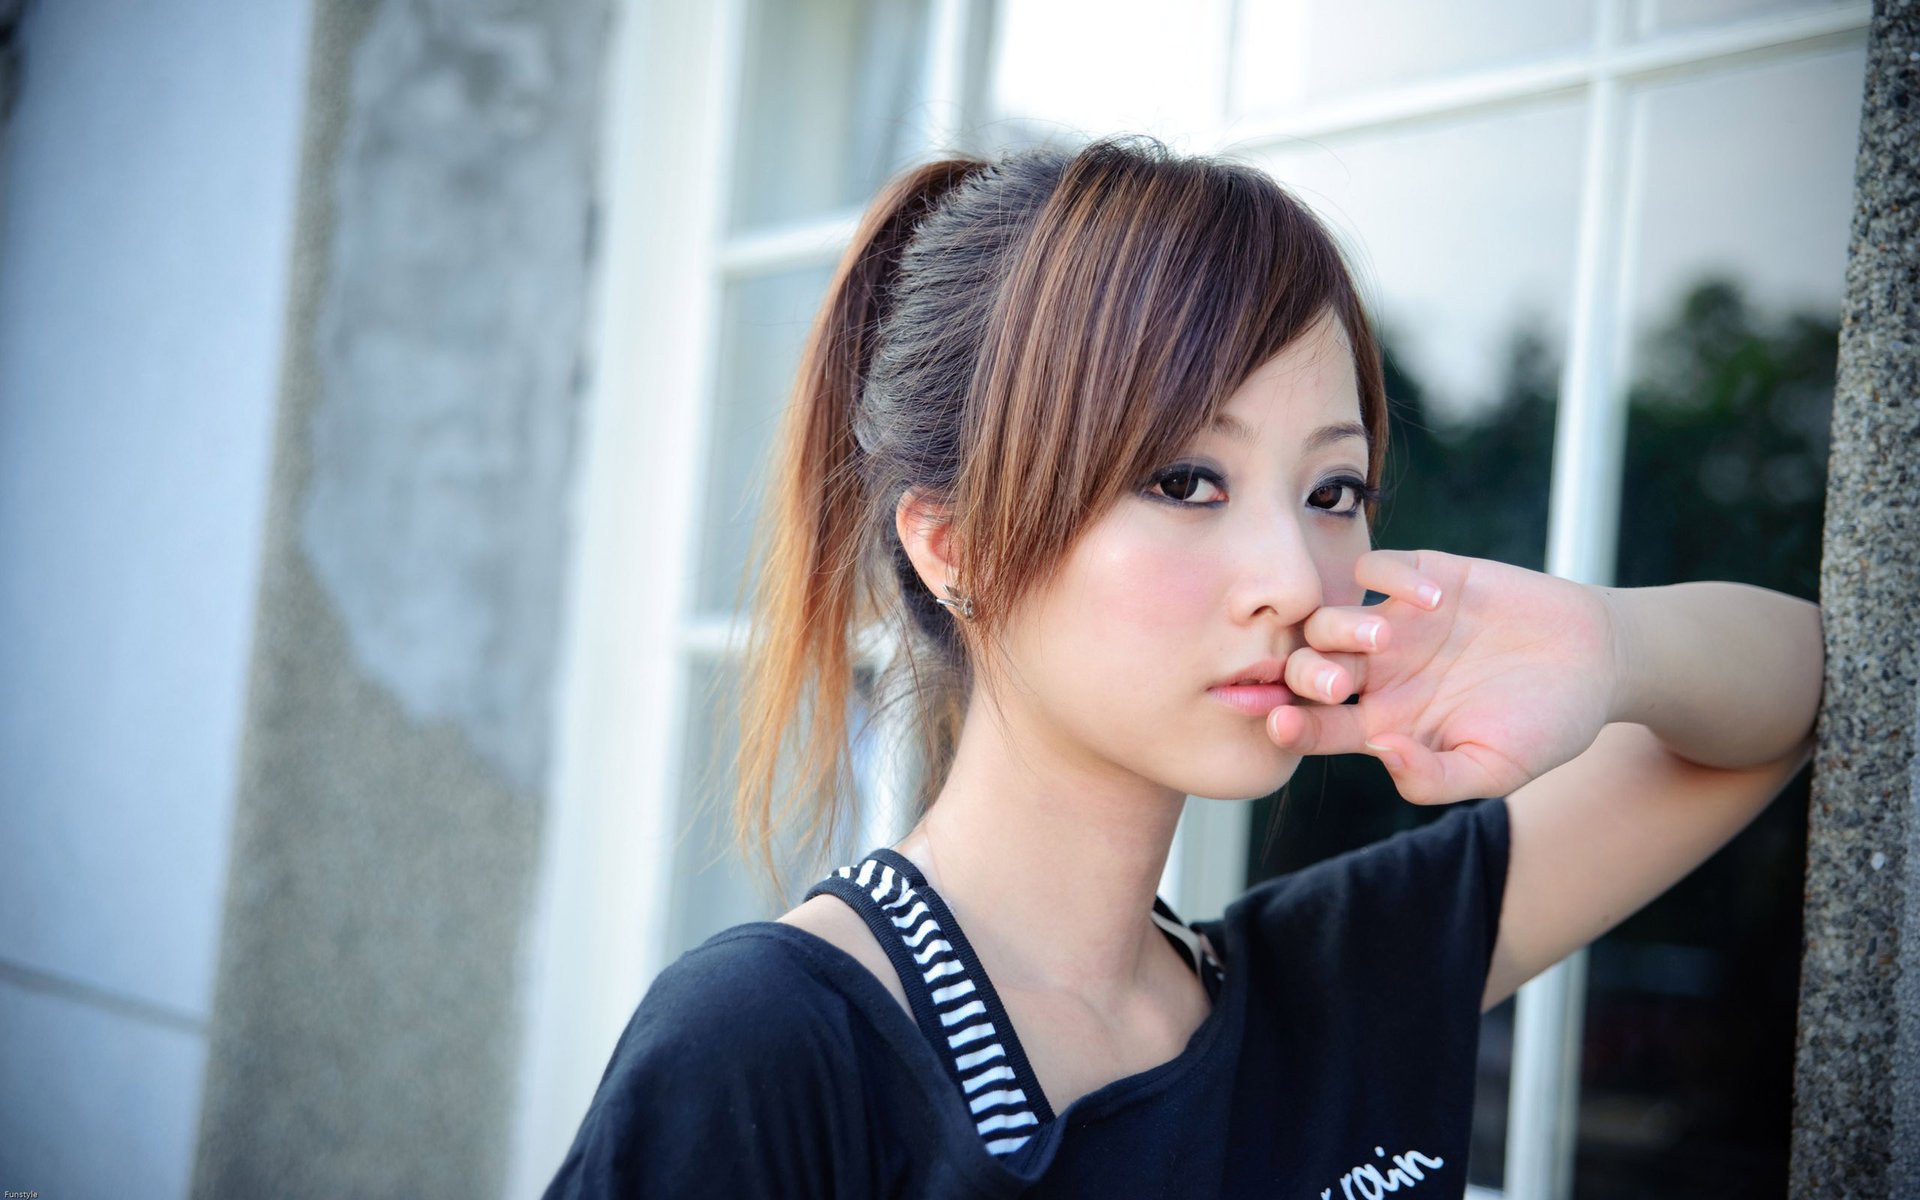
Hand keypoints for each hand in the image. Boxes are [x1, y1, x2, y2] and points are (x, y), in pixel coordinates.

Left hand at [1266, 549, 1620, 804]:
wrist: (1596, 662)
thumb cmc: (1543, 726)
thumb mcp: (1496, 769)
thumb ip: (1436, 777)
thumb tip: (1383, 756)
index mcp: (1382, 724)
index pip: (1319, 727)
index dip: (1294, 728)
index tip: (1280, 725)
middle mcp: (1378, 673)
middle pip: (1308, 669)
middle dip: (1306, 676)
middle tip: (1338, 684)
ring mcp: (1396, 625)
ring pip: (1329, 618)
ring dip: (1341, 627)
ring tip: (1388, 637)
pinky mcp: (1423, 579)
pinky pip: (1377, 569)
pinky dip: (1392, 577)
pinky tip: (1434, 597)